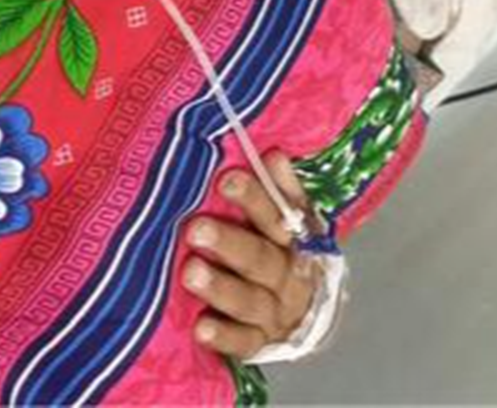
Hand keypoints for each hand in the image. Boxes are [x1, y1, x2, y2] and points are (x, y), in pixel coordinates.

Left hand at [183, 151, 319, 358]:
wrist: (306, 314)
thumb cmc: (281, 254)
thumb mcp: (288, 221)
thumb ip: (281, 191)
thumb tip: (274, 154)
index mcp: (296, 240)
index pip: (278, 215)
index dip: (255, 197)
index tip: (225, 179)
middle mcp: (288, 276)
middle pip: (261, 258)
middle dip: (228, 242)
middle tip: (195, 228)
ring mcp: (276, 313)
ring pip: (251, 300)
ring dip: (221, 287)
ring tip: (191, 272)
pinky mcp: (260, 343)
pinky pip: (243, 343)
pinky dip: (223, 336)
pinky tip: (201, 328)